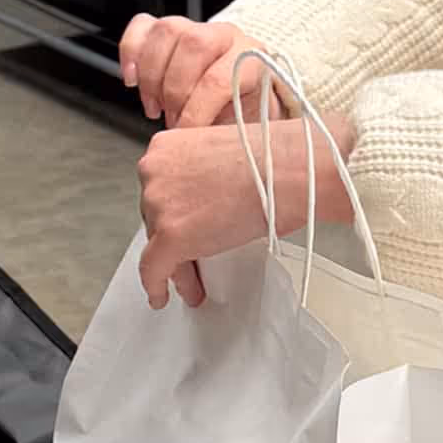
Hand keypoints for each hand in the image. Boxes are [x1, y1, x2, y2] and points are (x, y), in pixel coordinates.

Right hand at [119, 14, 280, 128]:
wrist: (242, 95)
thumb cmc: (241, 112)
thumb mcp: (244, 126)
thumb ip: (225, 134)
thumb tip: (200, 152)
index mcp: (250, 58)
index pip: (218, 78)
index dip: (196, 111)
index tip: (184, 134)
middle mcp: (224, 35)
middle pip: (192, 45)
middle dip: (174, 90)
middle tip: (172, 120)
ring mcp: (194, 27)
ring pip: (165, 32)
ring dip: (152, 76)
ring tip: (155, 107)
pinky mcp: (167, 28)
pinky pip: (141, 27)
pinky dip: (130, 53)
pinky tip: (132, 80)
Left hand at [135, 108, 357, 308]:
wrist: (289, 172)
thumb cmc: (273, 160)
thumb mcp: (222, 156)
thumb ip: (202, 175)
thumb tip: (204, 203)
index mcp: (166, 147)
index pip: (162, 189)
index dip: (172, 213)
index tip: (179, 226)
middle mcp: (154, 170)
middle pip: (156, 216)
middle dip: (175, 239)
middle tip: (191, 259)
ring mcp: (159, 202)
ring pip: (157, 244)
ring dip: (177, 264)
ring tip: (194, 282)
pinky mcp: (170, 235)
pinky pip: (152, 270)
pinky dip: (155, 286)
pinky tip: (161, 296)